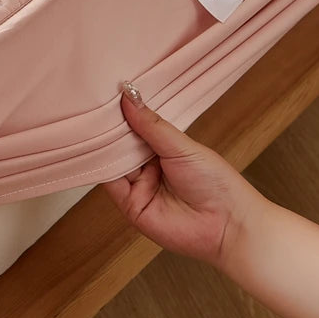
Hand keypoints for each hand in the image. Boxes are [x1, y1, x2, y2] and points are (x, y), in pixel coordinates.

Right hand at [103, 85, 263, 268]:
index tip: (105, 91)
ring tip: (89, 122)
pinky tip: (94, 149)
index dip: (121, 111)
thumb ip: (152, 124)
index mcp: (161, 147)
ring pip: (111, 160)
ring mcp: (137, 185)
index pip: (133, 126)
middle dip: (108, 126)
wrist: (229, 226)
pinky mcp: (130, 204)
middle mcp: (147, 165)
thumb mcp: (182, 146)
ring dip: (101, 144)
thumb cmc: (215, 183)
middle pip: (119, 143)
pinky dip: (100, 166)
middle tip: (92, 103)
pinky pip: (109, 182)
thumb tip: (128, 94)